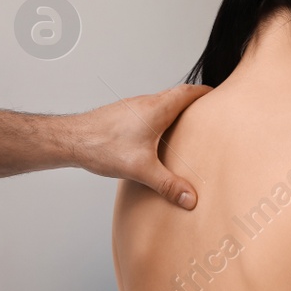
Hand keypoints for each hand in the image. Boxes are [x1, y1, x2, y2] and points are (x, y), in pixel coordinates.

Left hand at [72, 85, 209, 208]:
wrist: (70, 139)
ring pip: (162, 102)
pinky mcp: (122, 114)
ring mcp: (133, 107)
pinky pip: (148, 110)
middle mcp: (146, 102)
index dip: (206, 93)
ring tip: (188, 126)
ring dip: (177, 109)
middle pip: (177, 94)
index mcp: (156, 109)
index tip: (219, 97)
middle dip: (195, 101)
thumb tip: (190, 198)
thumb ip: (168, 184)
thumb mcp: (141, 169)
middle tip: (209, 112)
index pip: (188, 92)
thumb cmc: (102, 147)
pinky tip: (157, 137)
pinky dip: (160, 117)